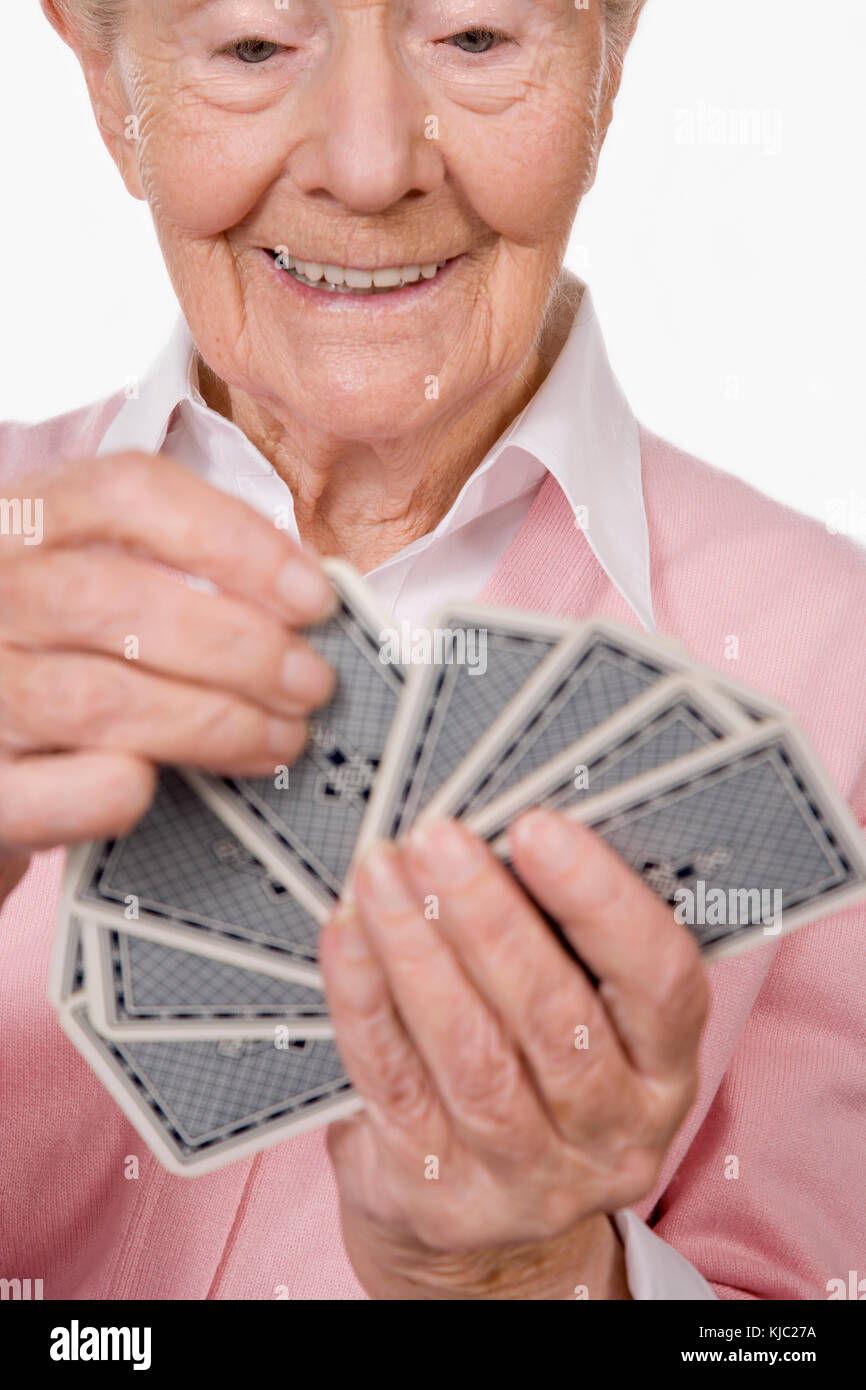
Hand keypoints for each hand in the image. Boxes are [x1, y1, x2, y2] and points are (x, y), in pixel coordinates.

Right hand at [0, 451, 334, 872]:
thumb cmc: (58, 649)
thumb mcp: (95, 575)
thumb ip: (180, 571)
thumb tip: (305, 605)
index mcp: (22, 519)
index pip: (127, 493)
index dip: (236, 542)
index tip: (313, 596)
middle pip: (118, 600)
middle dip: (241, 647)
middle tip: (309, 682)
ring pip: (103, 700)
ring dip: (216, 723)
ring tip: (280, 737)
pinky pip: (75, 789)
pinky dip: (134, 788)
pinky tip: (171, 783)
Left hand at [319, 810, 709, 1299]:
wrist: (486, 1227)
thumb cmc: (534, 1073)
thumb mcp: (586, 1014)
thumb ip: (566, 936)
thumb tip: (501, 828)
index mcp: (665, 1070)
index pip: (662, 981)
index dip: (601, 900)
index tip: (537, 828)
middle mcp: (613, 1135)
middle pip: (554, 1017)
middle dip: (487, 914)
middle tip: (437, 838)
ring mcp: (527, 1178)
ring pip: (471, 1053)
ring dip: (418, 949)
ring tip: (381, 873)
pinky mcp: (439, 1193)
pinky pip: (394, 1080)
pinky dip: (365, 998)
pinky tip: (347, 933)